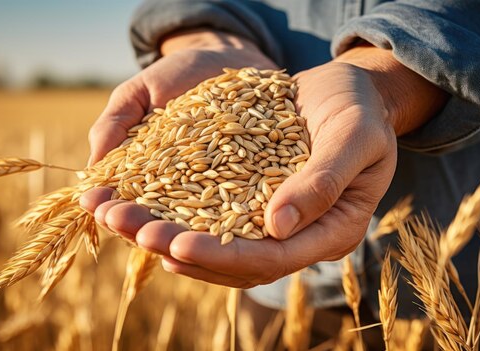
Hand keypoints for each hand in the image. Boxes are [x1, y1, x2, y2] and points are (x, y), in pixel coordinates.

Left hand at [81, 45, 446, 287]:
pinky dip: (175, 211)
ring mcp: (275, 221)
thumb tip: (276, 227)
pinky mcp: (253, 200)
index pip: (271, 259)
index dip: (221, 256)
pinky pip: (210, 216)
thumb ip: (322, 182)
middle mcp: (299, 236)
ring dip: (165, 233)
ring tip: (117, 216)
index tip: (174, 245)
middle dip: (178, 248)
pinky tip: (141, 205)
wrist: (352, 92)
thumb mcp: (354, 137)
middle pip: (234, 260)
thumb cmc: (362, 110)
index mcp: (331, 231)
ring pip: (215, 242)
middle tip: (129, 230)